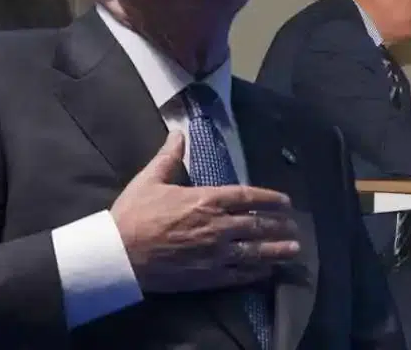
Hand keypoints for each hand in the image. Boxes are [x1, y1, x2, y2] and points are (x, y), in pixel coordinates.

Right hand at [111, 132, 300, 293]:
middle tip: (295, 226)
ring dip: (277, 249)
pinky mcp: (206, 276)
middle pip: (259, 225)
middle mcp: (218, 226)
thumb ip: (169, 156)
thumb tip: (178, 133)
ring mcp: (215, 253)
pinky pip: (239, 274)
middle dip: (280, 225)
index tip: (286, 202)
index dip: (271, 199)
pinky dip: (256, 272)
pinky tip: (266, 271)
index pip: (249, 197)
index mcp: (207, 199)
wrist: (116, 255)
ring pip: (255, 251)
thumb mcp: (150, 179)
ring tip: (294, 249)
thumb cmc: (132, 214)